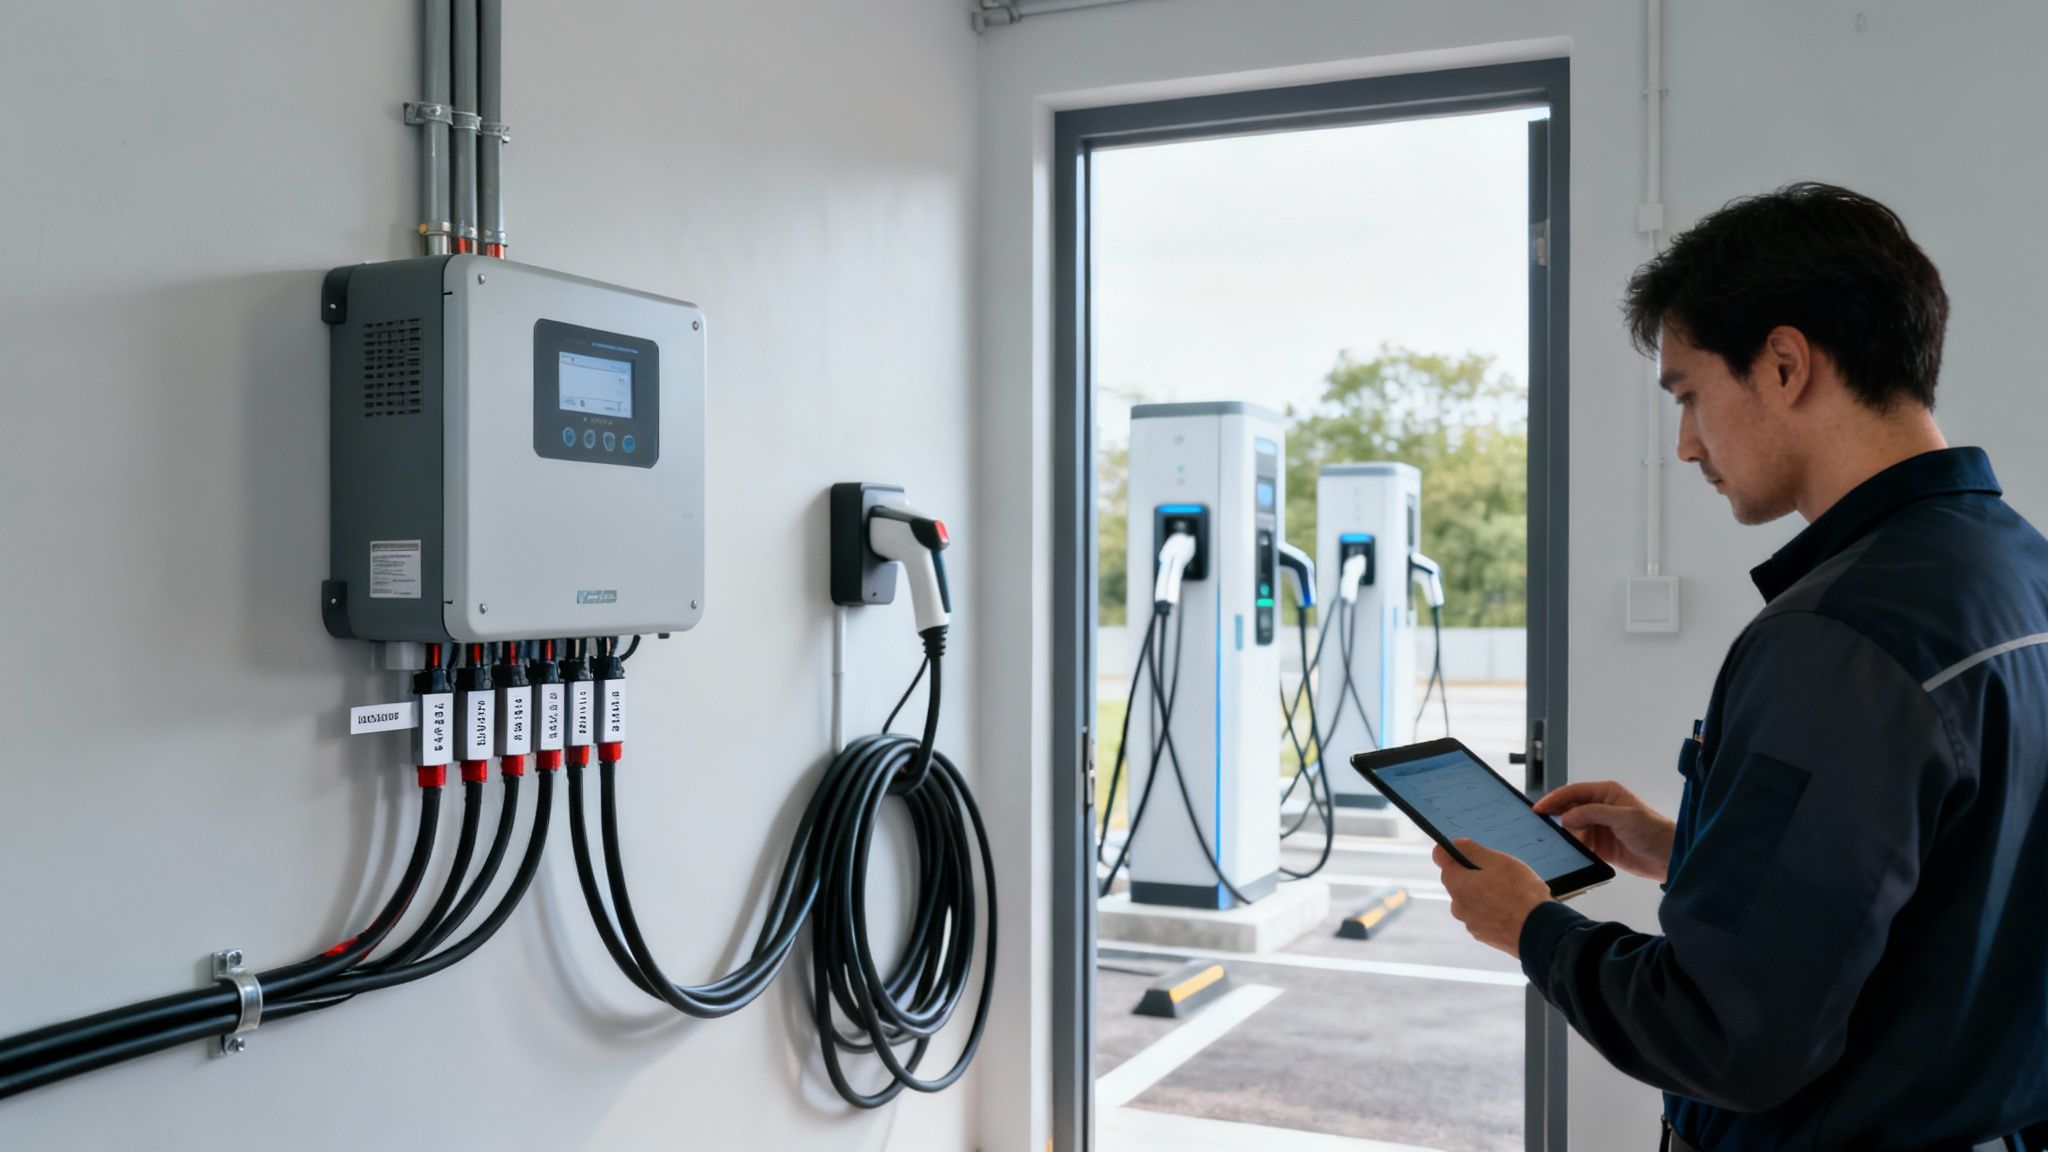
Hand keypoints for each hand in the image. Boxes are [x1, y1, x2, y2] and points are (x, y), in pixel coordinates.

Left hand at [1433, 839, 1551, 957]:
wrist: (1540, 932)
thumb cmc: (1521, 894)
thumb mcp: (1499, 861)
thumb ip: (1473, 851)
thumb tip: (1457, 844)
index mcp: (1457, 883)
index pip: (1441, 858)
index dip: (1453, 849)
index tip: (1468, 848)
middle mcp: (1457, 905)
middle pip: (1459, 880)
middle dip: (1474, 873)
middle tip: (1500, 873)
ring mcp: (1470, 923)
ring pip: (1472, 899)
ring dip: (1485, 893)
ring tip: (1511, 892)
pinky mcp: (1484, 936)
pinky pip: (1484, 916)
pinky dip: (1493, 910)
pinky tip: (1513, 908)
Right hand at [1532, 780, 1674, 881]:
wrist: (1669, 858)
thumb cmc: (1655, 831)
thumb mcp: (1623, 817)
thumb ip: (1592, 813)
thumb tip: (1566, 816)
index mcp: (1606, 793)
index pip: (1573, 792)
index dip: (1554, 799)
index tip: (1539, 808)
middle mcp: (1600, 808)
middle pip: (1569, 809)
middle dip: (1557, 817)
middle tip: (1545, 827)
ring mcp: (1599, 827)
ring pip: (1571, 828)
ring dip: (1566, 835)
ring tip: (1565, 842)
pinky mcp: (1599, 846)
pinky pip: (1578, 844)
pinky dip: (1572, 847)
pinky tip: (1572, 851)